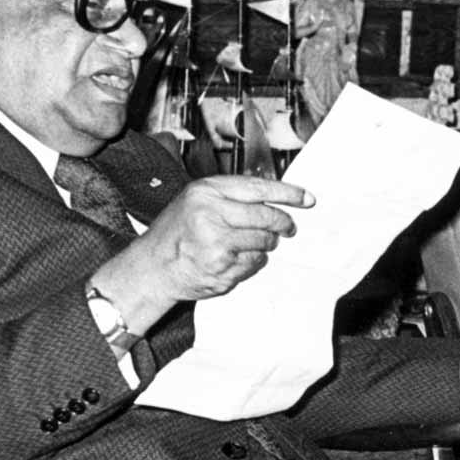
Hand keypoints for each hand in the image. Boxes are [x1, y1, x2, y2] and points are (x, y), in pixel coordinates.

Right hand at [144, 176, 311, 299]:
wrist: (153, 267)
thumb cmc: (176, 231)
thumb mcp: (196, 199)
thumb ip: (231, 195)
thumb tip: (274, 198)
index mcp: (205, 193)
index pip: (258, 189)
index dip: (287, 193)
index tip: (306, 198)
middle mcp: (210, 216)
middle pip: (267, 217)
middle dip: (283, 223)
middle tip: (288, 227)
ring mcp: (217, 246)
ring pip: (264, 243)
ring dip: (266, 244)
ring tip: (249, 243)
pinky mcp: (222, 270)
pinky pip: (255, 264)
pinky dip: (253, 262)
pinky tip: (235, 258)